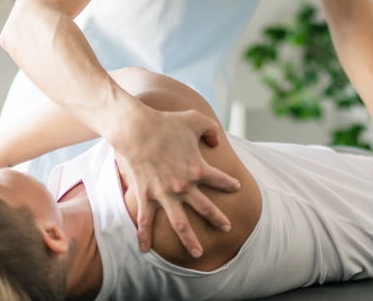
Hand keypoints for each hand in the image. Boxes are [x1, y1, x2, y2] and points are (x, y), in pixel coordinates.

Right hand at [112, 107, 241, 257]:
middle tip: (227, 227)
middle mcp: (184, 186)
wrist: (136, 129)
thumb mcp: (195, 119)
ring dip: (190, 240)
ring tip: (198, 253)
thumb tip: (216, 140)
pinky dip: (144, 236)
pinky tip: (145, 250)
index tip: (236, 187)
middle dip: (218, 219)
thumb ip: (211, 129)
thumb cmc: (166, 122)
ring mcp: (164, 193)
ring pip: (180, 224)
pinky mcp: (146, 195)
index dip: (229, 184)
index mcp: (198, 168)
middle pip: (205, 208)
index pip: (220, 179)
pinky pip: (146, 220)